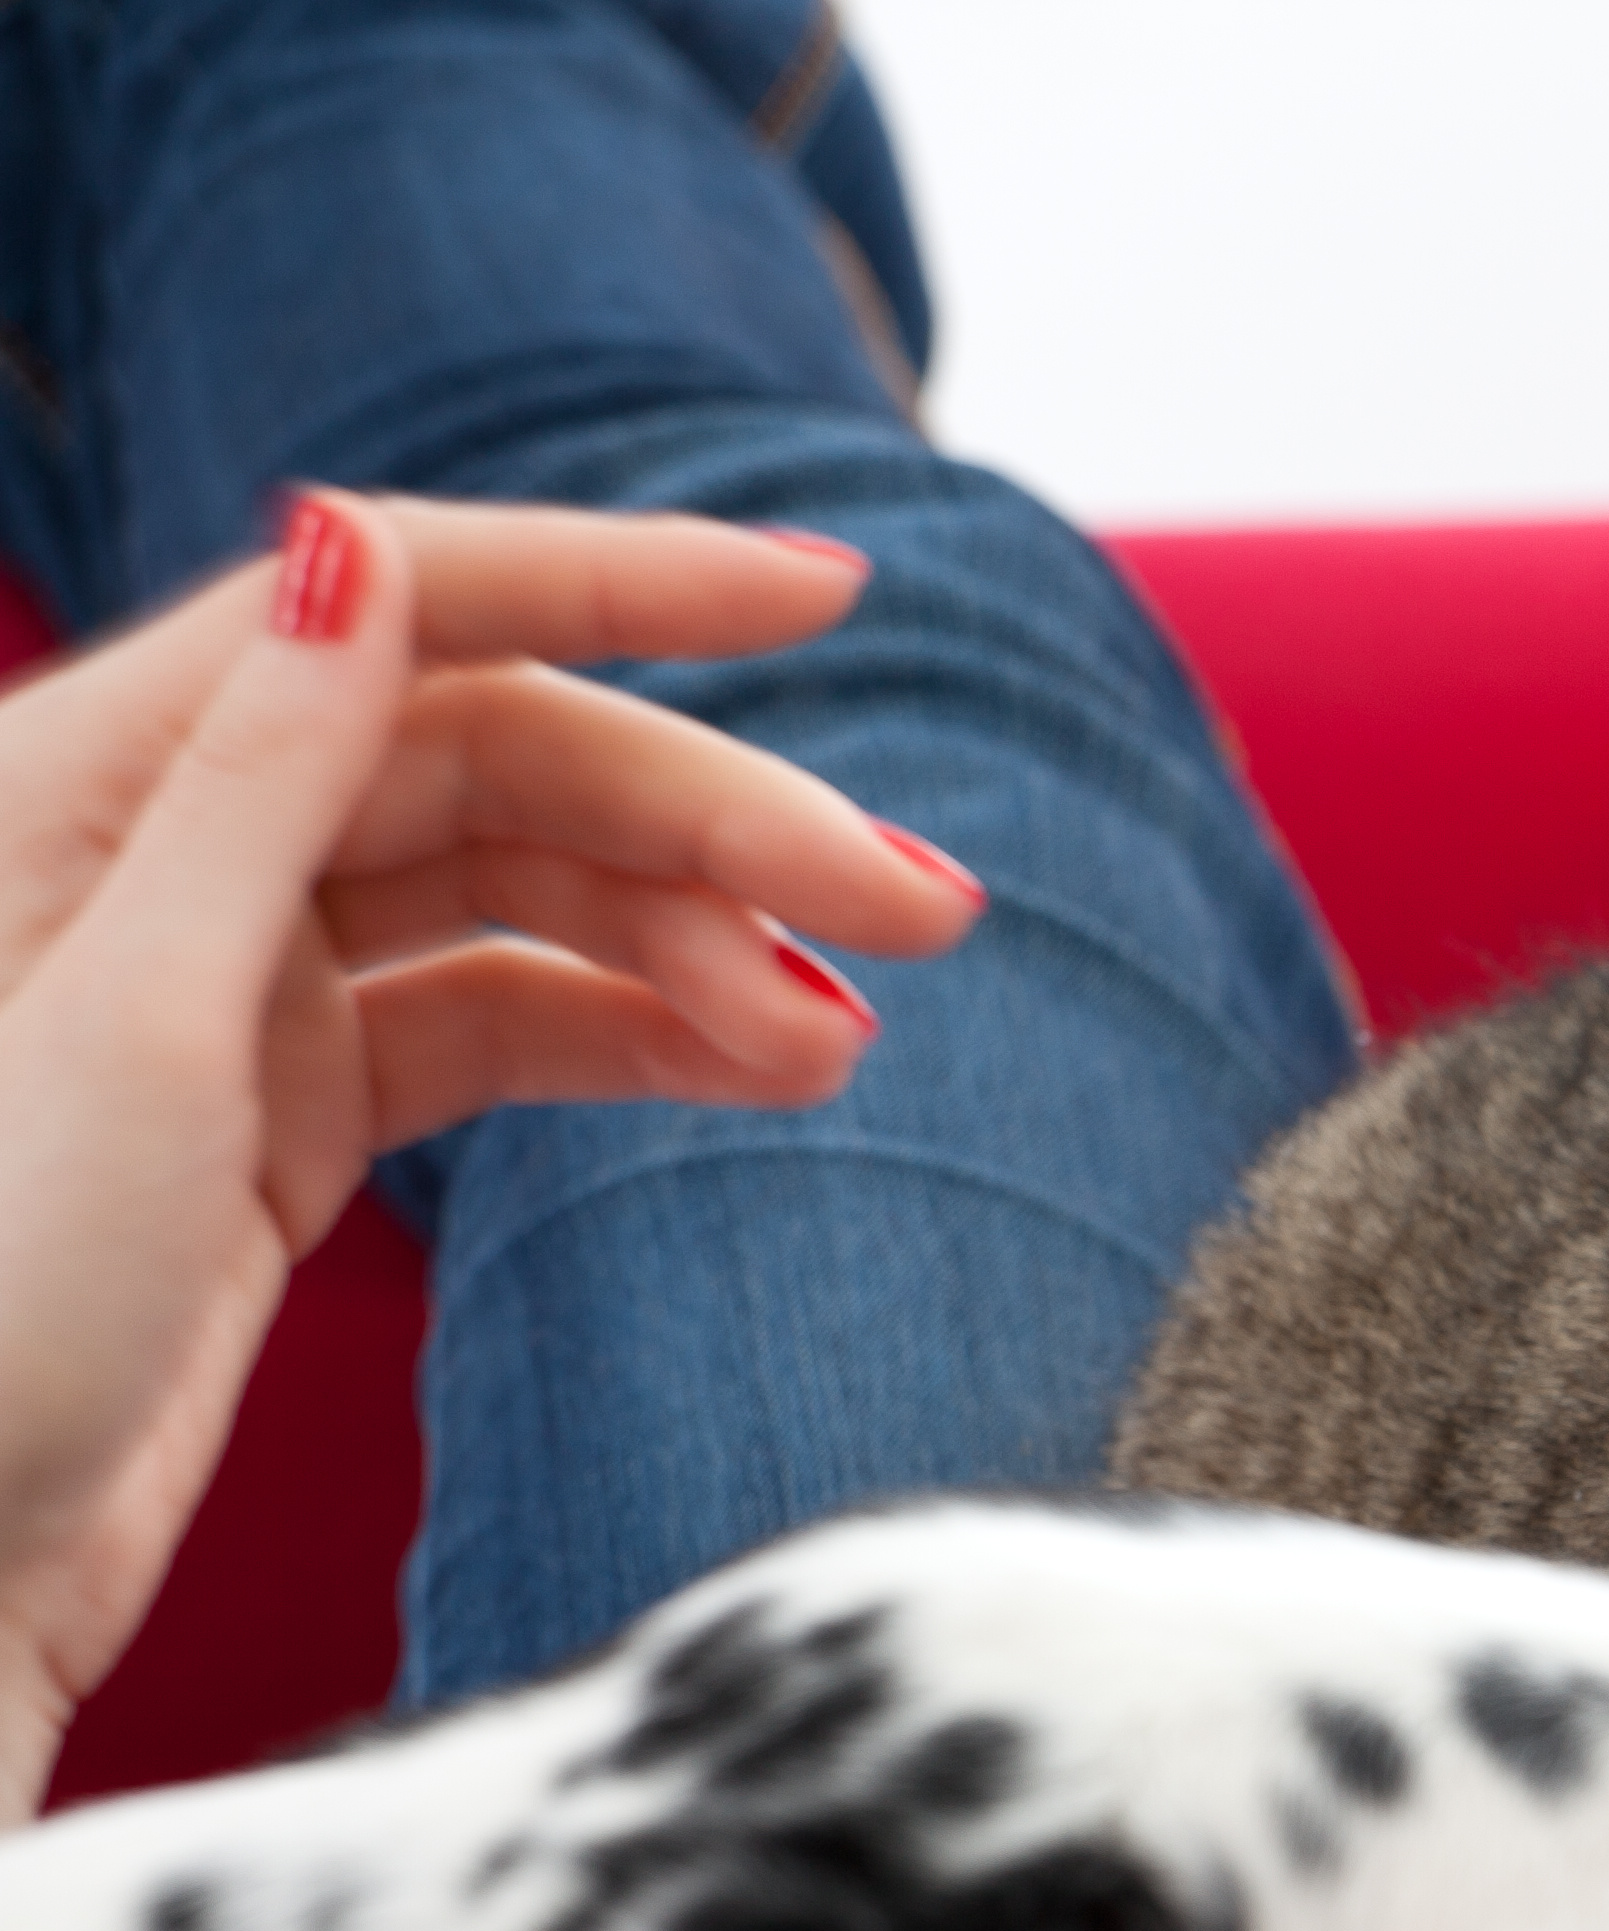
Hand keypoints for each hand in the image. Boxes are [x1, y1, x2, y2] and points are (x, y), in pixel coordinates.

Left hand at [0, 489, 983, 1818]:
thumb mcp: (134, 1025)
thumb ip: (260, 785)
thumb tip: (357, 544)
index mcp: (84, 776)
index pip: (398, 609)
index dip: (616, 584)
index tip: (824, 600)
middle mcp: (159, 847)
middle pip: (492, 762)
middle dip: (716, 825)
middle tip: (923, 915)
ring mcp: (225, 979)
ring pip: (512, 895)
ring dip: (693, 948)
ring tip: (840, 1049)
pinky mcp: (276, 1107)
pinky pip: (489, 1021)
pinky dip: (630, 1033)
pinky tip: (754, 1066)